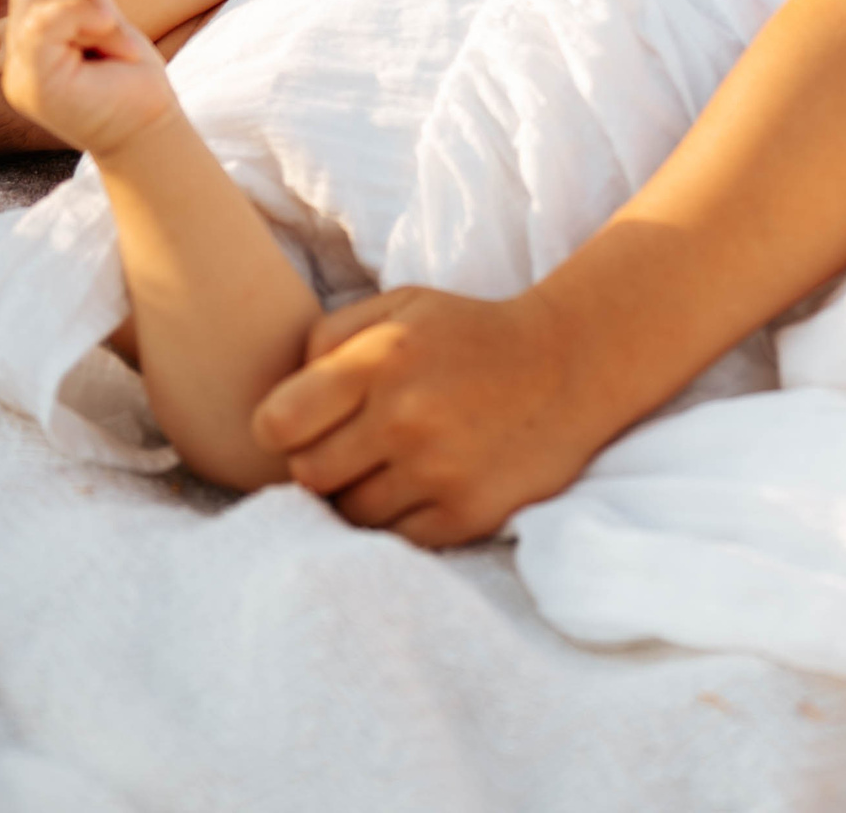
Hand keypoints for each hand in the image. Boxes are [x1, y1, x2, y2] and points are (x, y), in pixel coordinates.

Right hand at [0, 0, 177, 156]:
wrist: (152, 134)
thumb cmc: (132, 85)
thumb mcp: (107, 24)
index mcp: (32, 50)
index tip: (109, 4)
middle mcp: (18, 65)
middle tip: (115, 21)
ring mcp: (20, 77)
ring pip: (34, 4)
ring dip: (85, 8)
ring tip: (114, 36)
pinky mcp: (32, 86)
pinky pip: (40, 26)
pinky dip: (78, 16)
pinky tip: (106, 34)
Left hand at [249, 286, 605, 546]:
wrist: (569, 365)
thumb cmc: (469, 335)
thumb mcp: (400, 306)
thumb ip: (328, 338)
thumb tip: (277, 399)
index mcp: (382, 360)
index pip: (277, 423)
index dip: (279, 428)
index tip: (300, 425)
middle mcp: (405, 418)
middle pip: (308, 475)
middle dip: (318, 463)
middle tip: (349, 447)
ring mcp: (438, 471)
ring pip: (349, 513)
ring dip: (357, 495)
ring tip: (387, 466)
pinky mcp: (466, 514)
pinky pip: (395, 538)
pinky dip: (397, 519)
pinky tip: (419, 486)